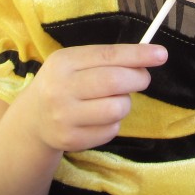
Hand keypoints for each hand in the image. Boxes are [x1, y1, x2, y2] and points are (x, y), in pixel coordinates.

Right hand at [23, 43, 166, 152]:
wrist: (33, 119)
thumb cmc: (64, 83)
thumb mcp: (75, 63)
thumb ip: (107, 59)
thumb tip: (148, 57)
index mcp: (63, 62)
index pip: (108, 55)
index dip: (138, 55)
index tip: (161, 54)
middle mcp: (60, 89)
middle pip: (114, 81)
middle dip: (138, 78)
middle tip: (142, 79)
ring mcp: (64, 117)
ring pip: (117, 108)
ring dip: (125, 103)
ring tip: (114, 100)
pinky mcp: (71, 140)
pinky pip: (111, 130)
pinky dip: (114, 123)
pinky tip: (100, 118)